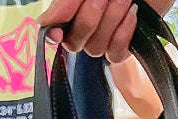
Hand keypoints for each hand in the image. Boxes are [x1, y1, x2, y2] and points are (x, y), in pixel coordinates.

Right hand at [39, 0, 171, 60]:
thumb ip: (67, 2)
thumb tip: (44, 23)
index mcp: (73, 7)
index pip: (55, 29)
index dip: (54, 32)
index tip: (57, 32)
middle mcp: (86, 24)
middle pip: (74, 42)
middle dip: (89, 17)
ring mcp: (106, 36)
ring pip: (95, 48)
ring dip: (111, 20)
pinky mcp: (126, 45)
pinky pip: (115, 54)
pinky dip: (124, 34)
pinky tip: (133, 14)